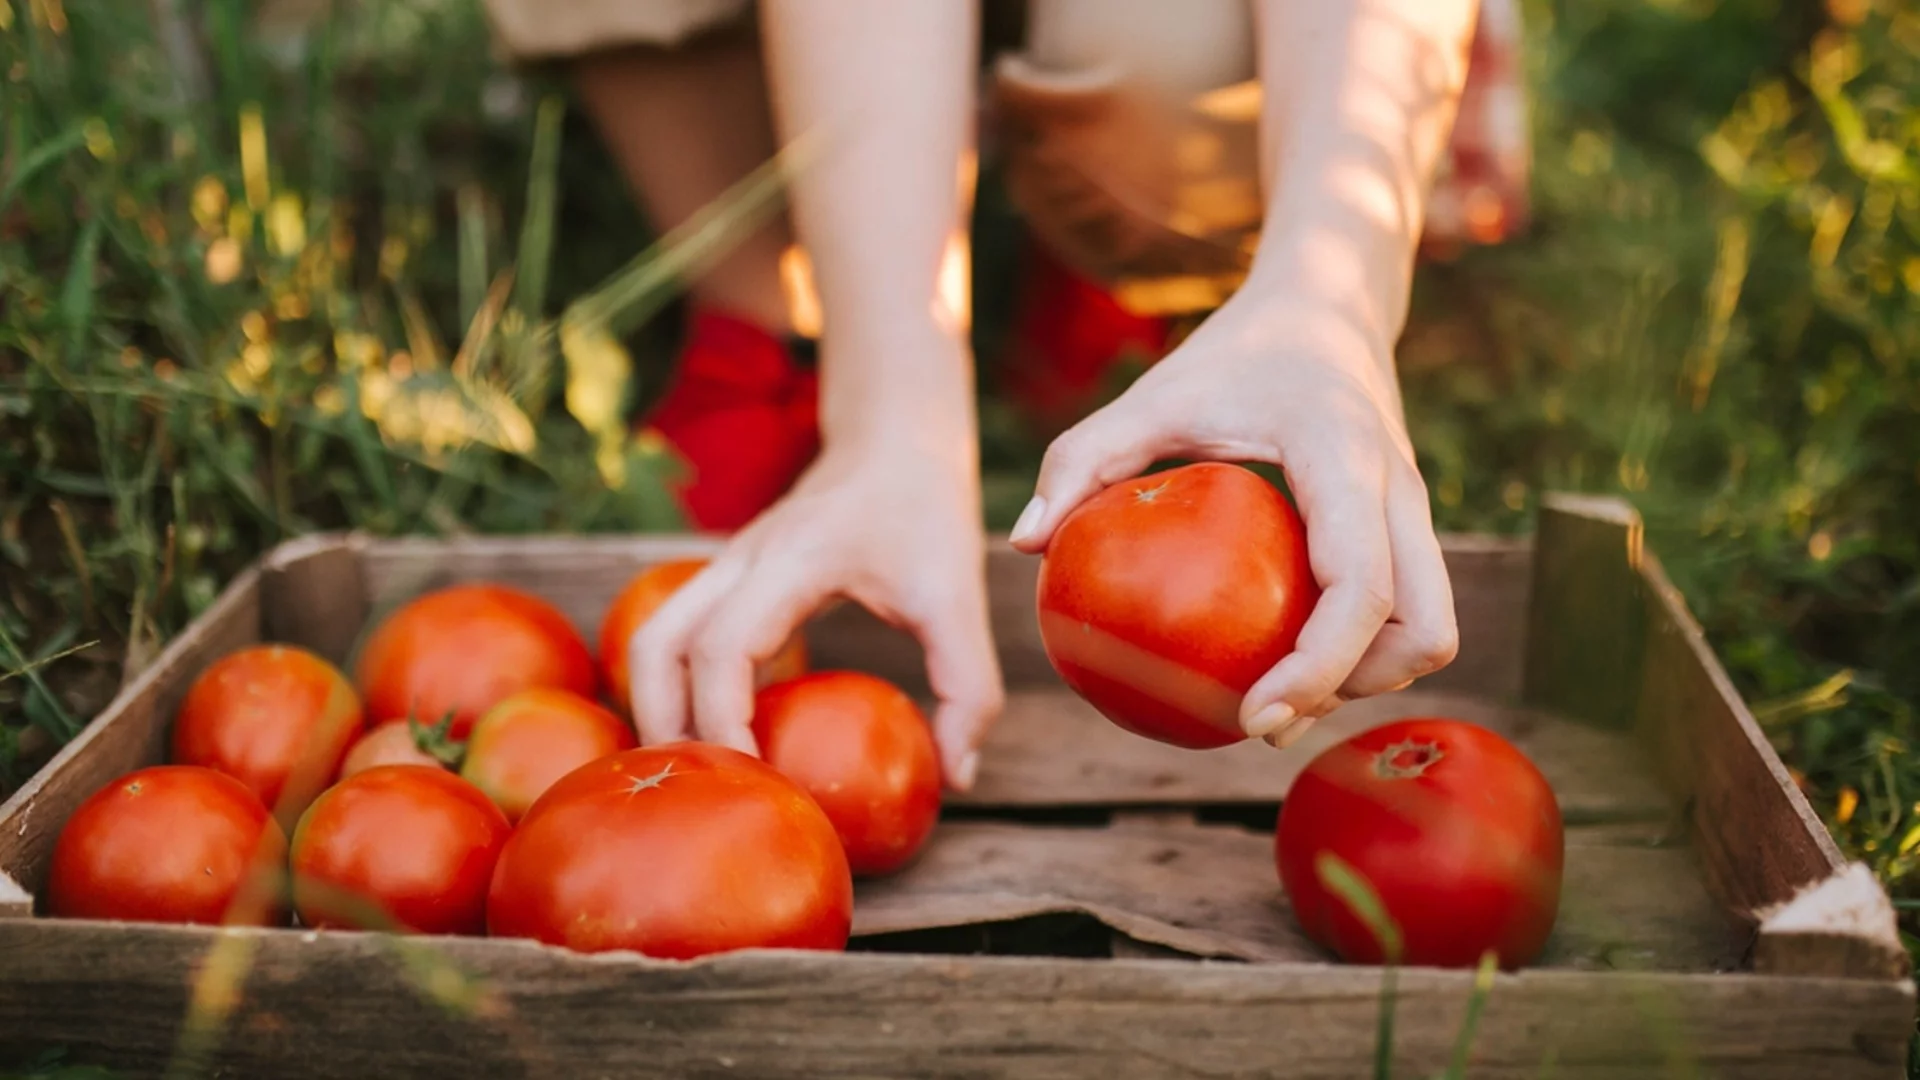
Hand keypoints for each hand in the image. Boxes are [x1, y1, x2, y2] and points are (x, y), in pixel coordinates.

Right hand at [627, 440, 1003, 790]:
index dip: (723, 720)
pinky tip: (712, 732)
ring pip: (652, 637)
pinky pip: (676, 633)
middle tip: (703, 788)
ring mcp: (727, 565)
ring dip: (656, 705)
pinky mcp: (729, 577)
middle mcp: (743, 559)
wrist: (896, 442)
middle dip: (664, 723)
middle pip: (658, 644)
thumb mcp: (959, 598)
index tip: (753, 776)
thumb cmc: (928, 515)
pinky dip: (676, 685)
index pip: (724, 647)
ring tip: (696, 769)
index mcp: (792, 560)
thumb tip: (957, 777)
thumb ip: (968, 688)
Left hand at [1007, 284, 1456, 746]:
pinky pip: (1403, 610)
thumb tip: (1023, 543)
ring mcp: (1414, 513)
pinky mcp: (1406, 526)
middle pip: (1424, 630)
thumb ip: (1086, 457)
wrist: (1328, 301)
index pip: (1361, 588)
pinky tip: (1281, 657)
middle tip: (1265, 717)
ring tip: (1274, 694)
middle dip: (1354, 691)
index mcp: (1347, 461)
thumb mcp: (1155, 394)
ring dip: (1363, 677)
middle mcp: (1400, 494)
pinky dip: (1358, 649)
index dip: (1319, 668)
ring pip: (1427, 629)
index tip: (1254, 715)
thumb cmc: (1234, 352)